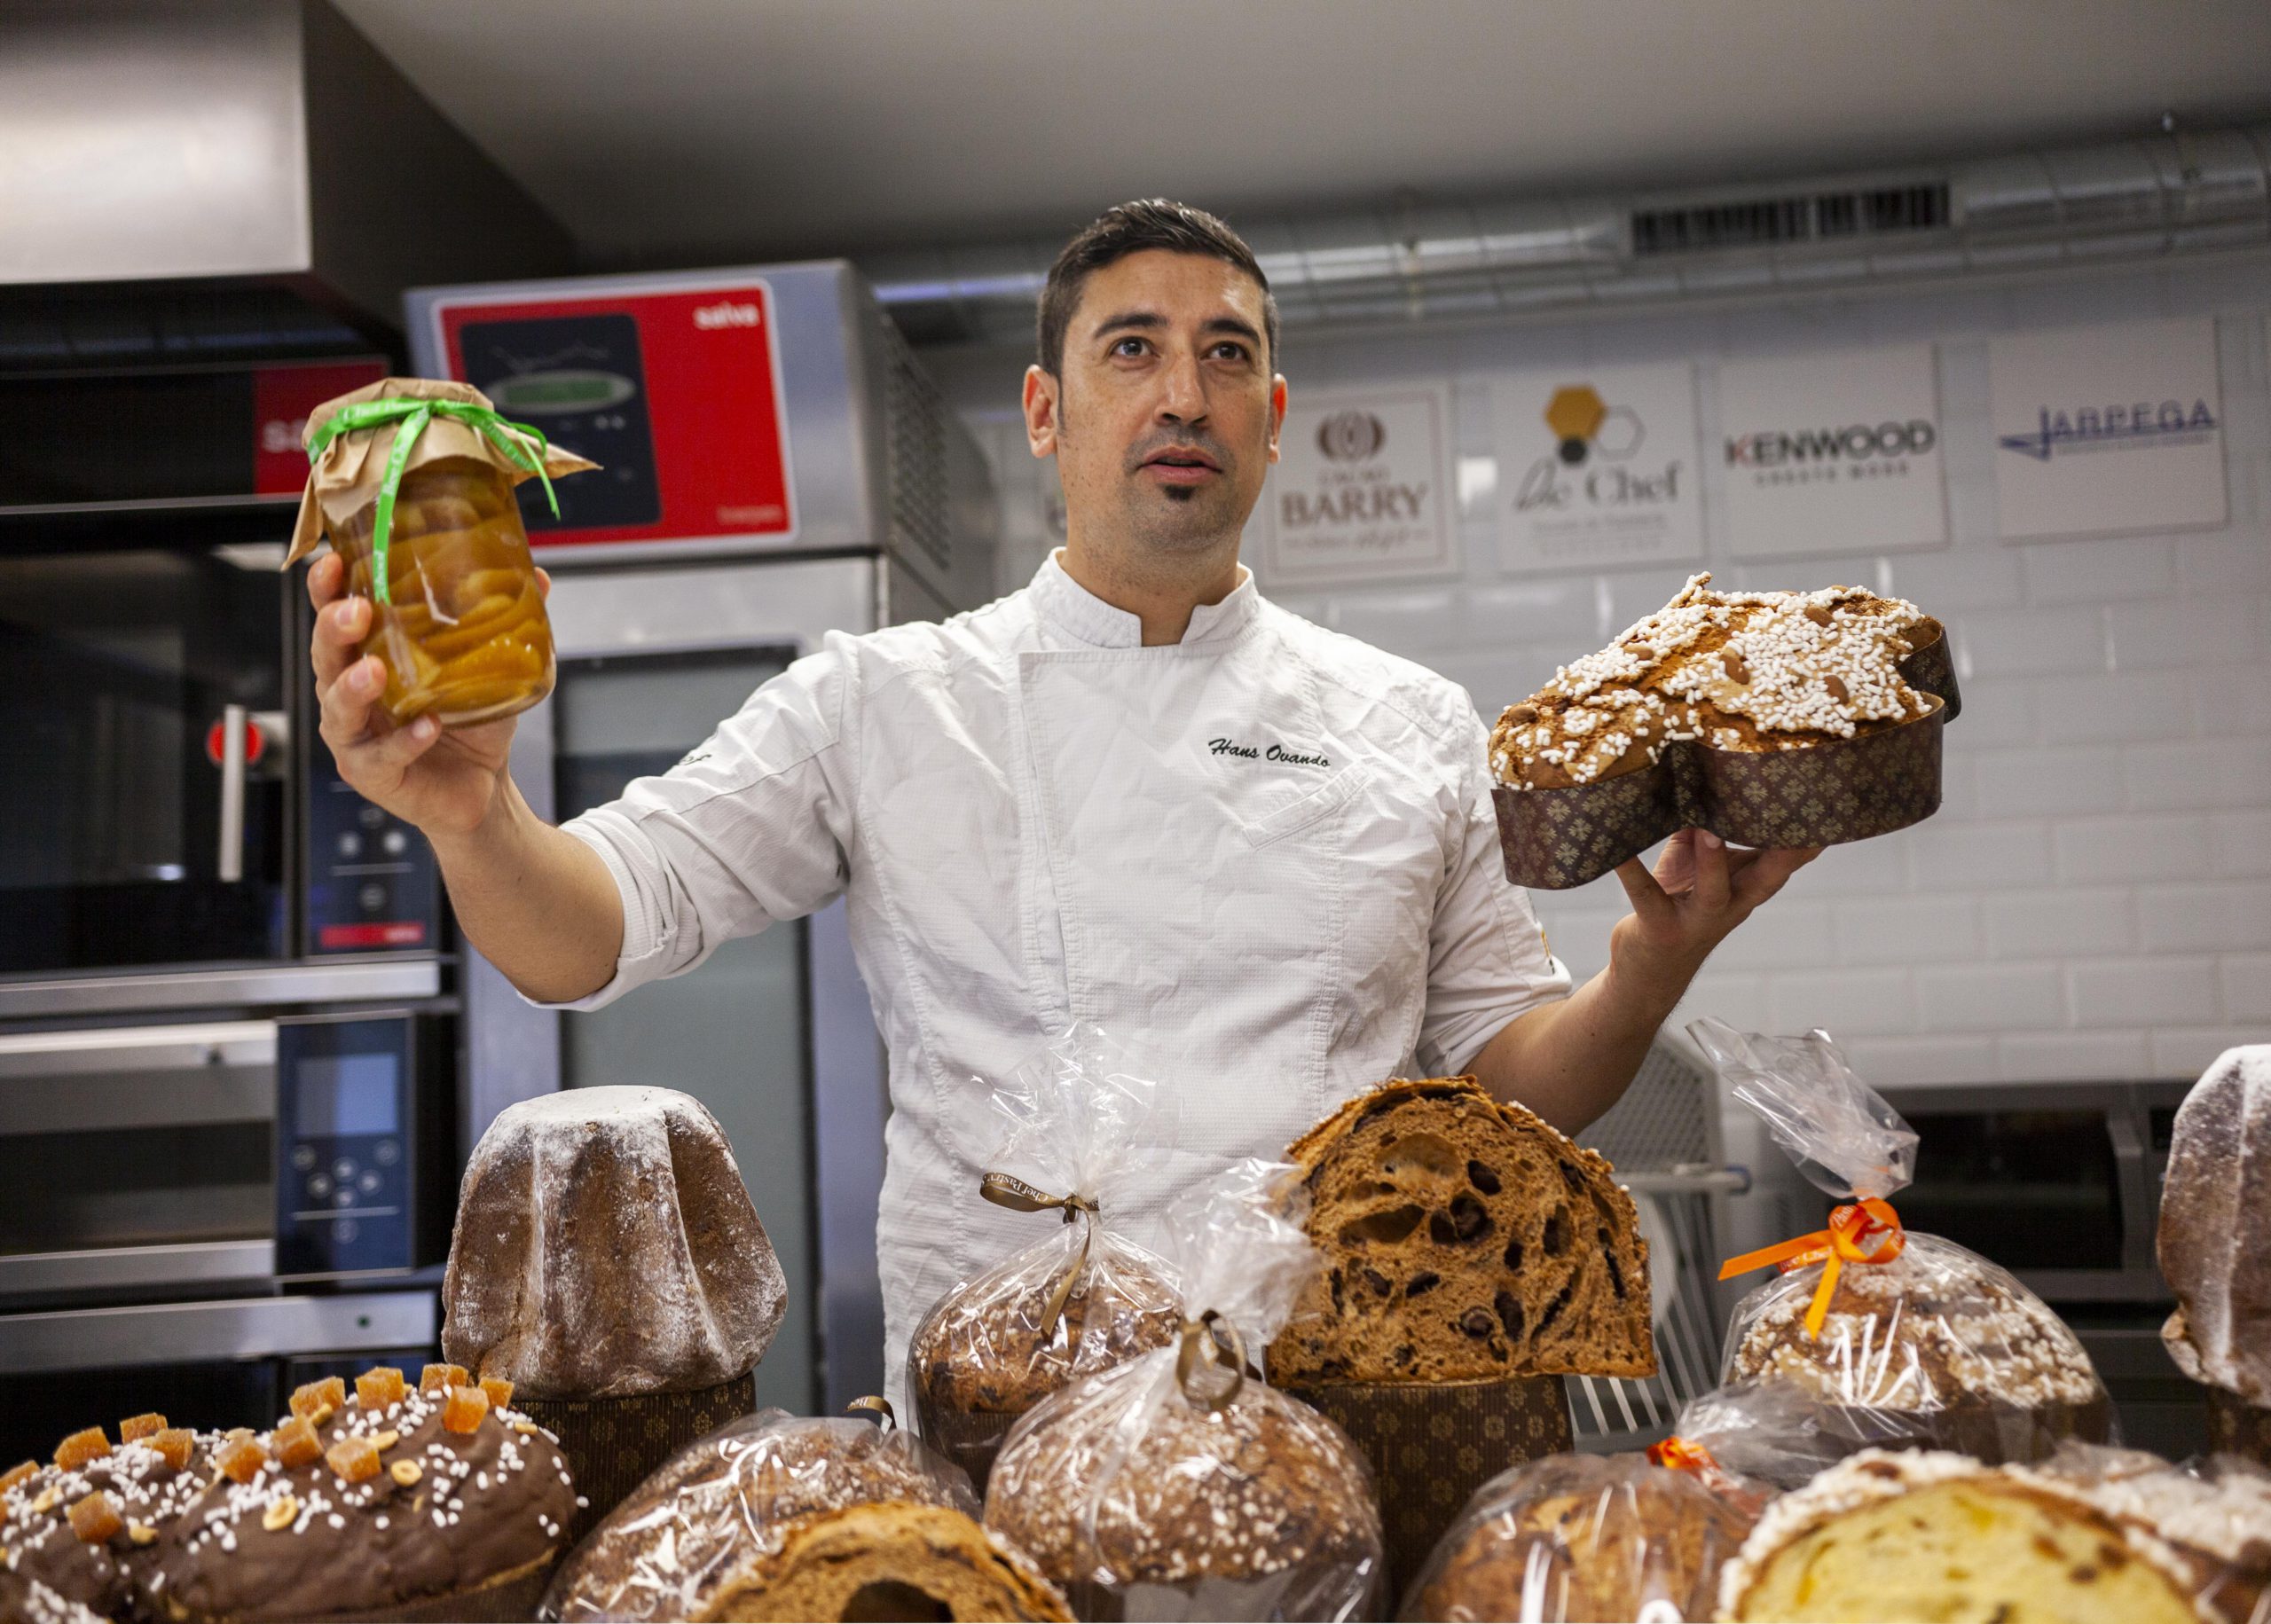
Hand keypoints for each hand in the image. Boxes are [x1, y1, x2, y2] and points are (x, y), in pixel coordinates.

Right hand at [308, 552, 549, 838]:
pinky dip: (403, 742)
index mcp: (366, 655)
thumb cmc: (471, 721)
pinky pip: (381, 757)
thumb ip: (504, 621)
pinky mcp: (372, 774)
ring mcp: (356, 736)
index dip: (327, 588)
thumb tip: (540, 576)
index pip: (334, 615)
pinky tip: (427, 727)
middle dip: (333, 630)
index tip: (333, 561)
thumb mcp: (489, 667)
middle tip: (355, 612)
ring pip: (339, 709)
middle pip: (326, 655)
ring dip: (353, 688)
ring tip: (374, 672)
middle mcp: (348, 692)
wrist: (484, 784)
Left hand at [1610, 827, 1819, 981]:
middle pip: (1767, 879)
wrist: (1649, 973)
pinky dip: (1631, 870)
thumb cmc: (1677, 907)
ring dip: (1712, 861)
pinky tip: (1616, 850)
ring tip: (1707, 830)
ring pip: (1713, 890)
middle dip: (1784, 852)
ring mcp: (1696, 919)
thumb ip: (1702, 829)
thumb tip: (1701, 782)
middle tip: (1791, 816)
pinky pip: (1644, 894)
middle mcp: (1730, 906)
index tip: (1825, 808)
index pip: (1784, 860)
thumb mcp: (1695, 868)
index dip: (1806, 839)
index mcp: (1745, 889)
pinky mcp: (1659, 927)